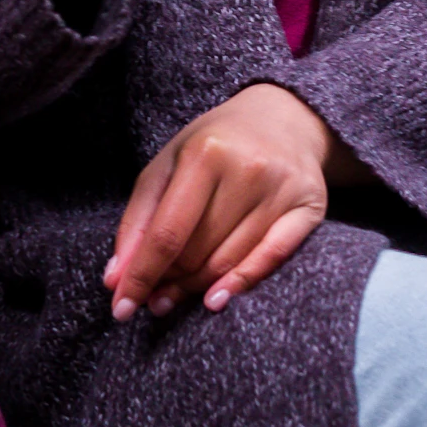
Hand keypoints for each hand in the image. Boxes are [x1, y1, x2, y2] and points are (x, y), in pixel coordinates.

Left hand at [104, 82, 346, 321]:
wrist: (285, 118)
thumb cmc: (216, 144)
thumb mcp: (168, 165)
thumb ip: (139, 219)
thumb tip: (116, 278)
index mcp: (207, 153)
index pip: (168, 232)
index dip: (142, 274)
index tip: (121, 308)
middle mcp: (248, 170)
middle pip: (198, 251)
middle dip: (168, 281)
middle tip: (153, 297)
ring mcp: (282, 190)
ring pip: (230, 260)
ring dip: (196, 287)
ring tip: (175, 297)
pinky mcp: (309, 208)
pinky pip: (272, 258)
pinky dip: (240, 283)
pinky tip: (215, 299)